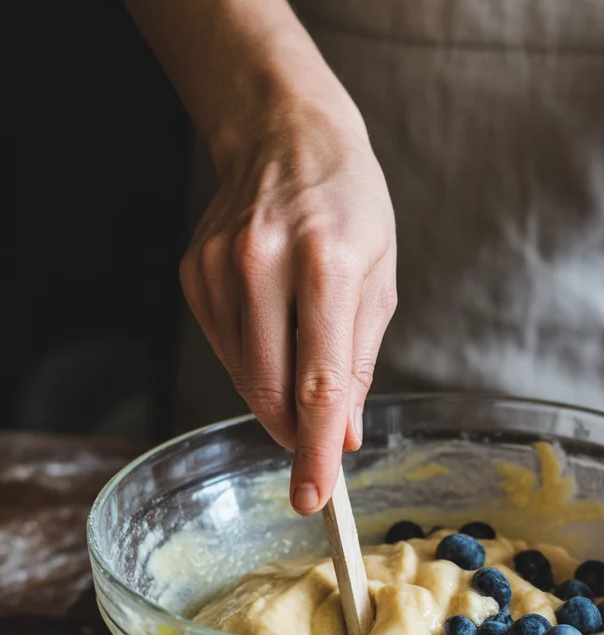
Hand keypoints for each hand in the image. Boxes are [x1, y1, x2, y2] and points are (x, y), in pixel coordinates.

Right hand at [179, 96, 396, 514]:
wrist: (285, 136)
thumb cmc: (349, 208)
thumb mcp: (378, 281)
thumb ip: (356, 365)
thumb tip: (341, 438)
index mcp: (325, 265)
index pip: (318, 382)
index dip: (314, 450)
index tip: (313, 499)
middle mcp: (262, 265)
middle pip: (271, 390)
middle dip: (295, 433)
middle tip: (316, 449)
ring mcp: (219, 269)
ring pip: (245, 378)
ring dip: (277, 394)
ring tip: (303, 347)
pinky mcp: (193, 276)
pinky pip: (225, 350)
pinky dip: (254, 361)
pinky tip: (273, 323)